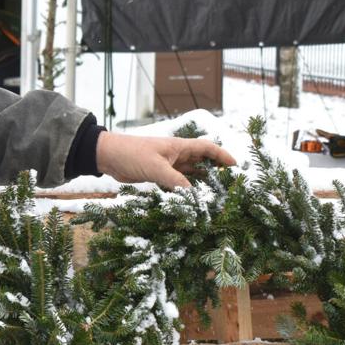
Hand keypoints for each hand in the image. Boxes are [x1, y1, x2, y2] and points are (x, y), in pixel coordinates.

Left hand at [95, 131, 235, 188]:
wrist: (109, 156)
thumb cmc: (132, 154)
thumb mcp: (155, 168)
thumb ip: (175, 181)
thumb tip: (195, 195)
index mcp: (179, 147)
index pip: (207, 148)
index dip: (222, 156)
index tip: (236, 166)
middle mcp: (177, 155)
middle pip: (203, 161)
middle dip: (216, 171)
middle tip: (230, 184)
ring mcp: (169, 164)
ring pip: (192, 172)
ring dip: (203, 181)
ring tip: (217, 194)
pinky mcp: (160, 174)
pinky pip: (179, 181)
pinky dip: (188, 188)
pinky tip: (194, 197)